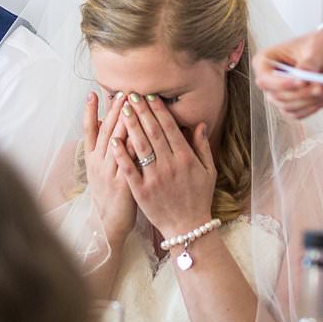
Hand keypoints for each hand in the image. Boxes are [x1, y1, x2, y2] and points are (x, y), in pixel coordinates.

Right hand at [82, 92, 138, 243]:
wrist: (109, 223)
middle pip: (106, 131)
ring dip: (125, 122)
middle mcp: (99, 163)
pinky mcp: (125, 183)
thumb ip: (101, 146)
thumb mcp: (98, 169)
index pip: (89, 130)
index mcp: (92, 158)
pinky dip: (135, 146)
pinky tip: (143, 133)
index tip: (94, 92)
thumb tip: (102, 121)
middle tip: (123, 91)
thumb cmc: (108, 192)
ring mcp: (111, 172)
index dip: (89, 111)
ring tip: (131, 104)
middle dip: (114, 110)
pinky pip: (131, 161)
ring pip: (117, 142)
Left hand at [110, 94, 216, 239]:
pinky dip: (122, 154)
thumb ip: (202, 146)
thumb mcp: (209, 171)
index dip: (158, 110)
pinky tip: (114, 140)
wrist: (188, 227)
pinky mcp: (141, 191)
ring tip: (122, 109)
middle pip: (153, 132)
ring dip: (131, 126)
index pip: (169, 128)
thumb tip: (199, 123)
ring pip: (140, 146)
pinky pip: (130, 169)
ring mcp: (154, 178)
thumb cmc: (199, 197)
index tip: (149, 95)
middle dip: (141, 111)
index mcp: (185, 158)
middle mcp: (169, 165)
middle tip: (131, 94)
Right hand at [256, 27, 322, 119]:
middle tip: (321, 86)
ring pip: (288, 106)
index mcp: (266, 60)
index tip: (301, 82)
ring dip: (309, 100)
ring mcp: (279, 94)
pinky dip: (312, 107)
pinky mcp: (292, 105)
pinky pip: (298, 113)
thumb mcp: (317, 49)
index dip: (280, 83)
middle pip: (277, 96)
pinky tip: (322, 96)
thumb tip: (302, 76)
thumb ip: (309, 63)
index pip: (264, 78)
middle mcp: (270, 80)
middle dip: (301, 93)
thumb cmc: (321, 46)